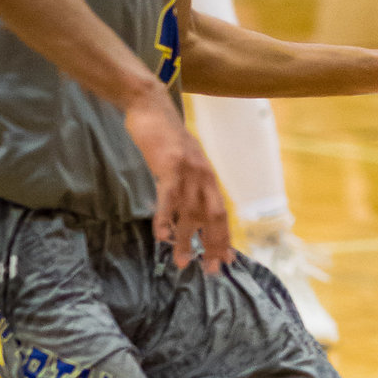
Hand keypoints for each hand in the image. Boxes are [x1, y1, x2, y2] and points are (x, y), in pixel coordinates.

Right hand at [126, 86, 232, 273]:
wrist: (151, 108)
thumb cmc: (165, 139)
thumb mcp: (183, 164)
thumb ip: (188, 186)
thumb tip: (189, 211)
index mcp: (208, 178)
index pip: (221, 213)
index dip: (224, 237)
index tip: (226, 260)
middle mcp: (203, 176)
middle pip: (214, 217)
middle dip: (214, 245)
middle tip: (210, 270)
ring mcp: (188, 170)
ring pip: (191, 212)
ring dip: (187, 239)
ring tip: (181, 261)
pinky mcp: (169, 165)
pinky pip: (169, 196)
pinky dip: (167, 217)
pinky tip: (163, 236)